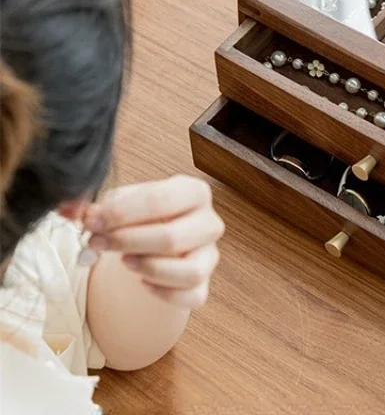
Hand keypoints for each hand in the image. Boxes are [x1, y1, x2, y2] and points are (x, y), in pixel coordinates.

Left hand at [86, 175, 224, 308]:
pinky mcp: (204, 284)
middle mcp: (208, 222)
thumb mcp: (122, 203)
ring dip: (148, 267)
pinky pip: (190, 296)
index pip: (160, 200)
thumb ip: (97, 206)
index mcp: (194, 192)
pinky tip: (142, 282)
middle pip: (172, 237)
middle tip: (96, 243)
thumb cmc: (143, 218)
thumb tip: (70, 210)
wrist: (156, 240)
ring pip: (188, 271)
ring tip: (123, 261)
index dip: (120, 213)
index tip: (91, 222)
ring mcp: (210, 255)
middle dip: (126, 242)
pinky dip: (162, 292)